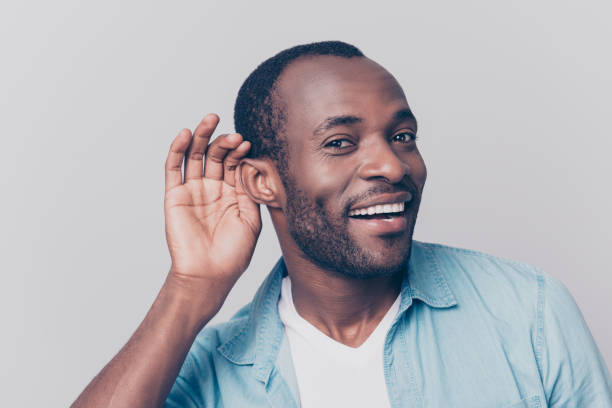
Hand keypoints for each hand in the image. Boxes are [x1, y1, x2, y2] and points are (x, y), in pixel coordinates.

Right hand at [164, 114, 260, 292]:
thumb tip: (252, 164)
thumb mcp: (251, 219)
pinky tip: (185, 134)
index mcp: (232, 193)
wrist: (210, 274)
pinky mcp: (174, 196)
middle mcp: (212, 188)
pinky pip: (174, 169)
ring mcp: (193, 191)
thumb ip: (250, 191)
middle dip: (224, 141)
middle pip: (216, 155)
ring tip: (210, 119)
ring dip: (201, 136)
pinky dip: (177, 149)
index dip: (240, 151)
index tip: (247, 144)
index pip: (235, 163)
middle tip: (233, 134)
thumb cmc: (234, 253)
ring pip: (195, 156)